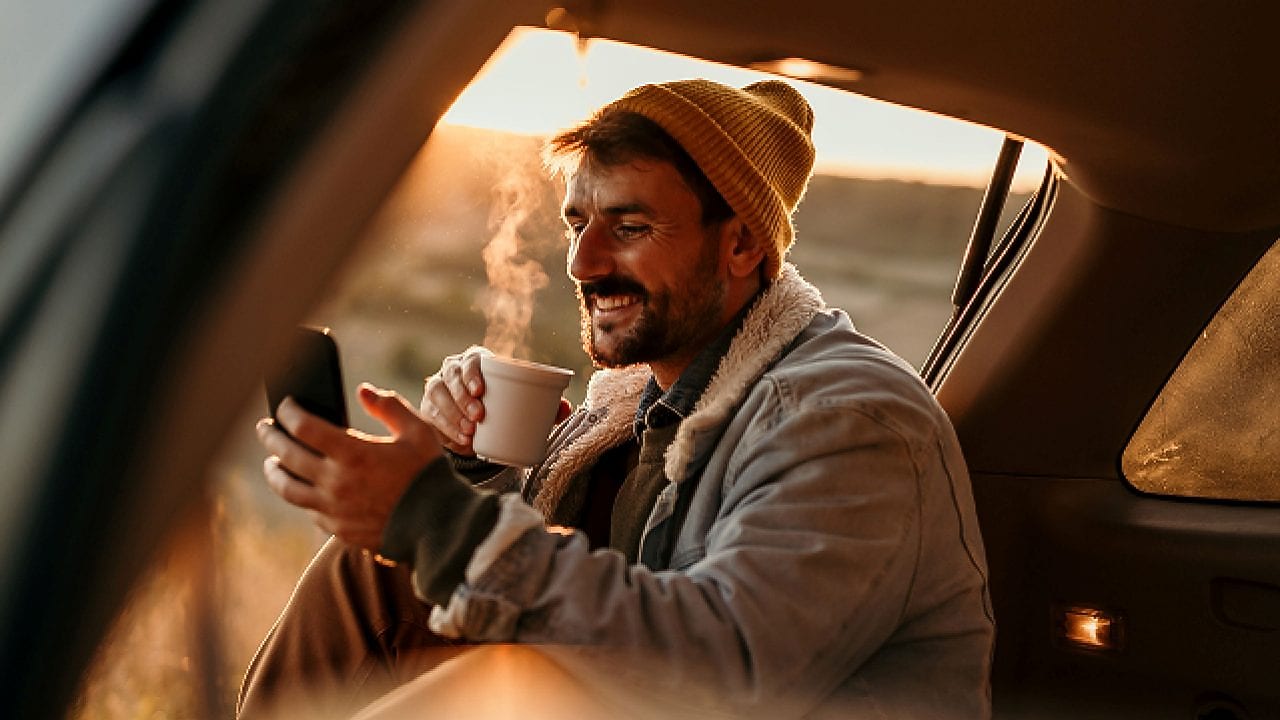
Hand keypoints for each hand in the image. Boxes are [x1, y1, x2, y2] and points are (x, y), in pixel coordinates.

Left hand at [257, 383, 442, 548]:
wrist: (438, 527)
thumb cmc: (428, 475)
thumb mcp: (417, 432)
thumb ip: (390, 407)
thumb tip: (364, 391)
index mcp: (353, 454)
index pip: (304, 427)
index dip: (290, 412)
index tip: (286, 405)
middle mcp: (336, 482)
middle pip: (287, 456)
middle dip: (272, 437)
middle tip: (266, 428)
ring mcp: (333, 509)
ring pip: (288, 489)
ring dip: (275, 472)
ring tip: (272, 462)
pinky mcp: (338, 529)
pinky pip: (310, 510)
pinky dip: (303, 495)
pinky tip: (305, 488)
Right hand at [421, 347, 574, 456]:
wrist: (479, 421)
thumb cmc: (504, 404)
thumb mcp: (523, 403)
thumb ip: (545, 405)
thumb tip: (566, 408)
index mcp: (476, 361)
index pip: (471, 360)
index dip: (472, 373)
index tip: (480, 391)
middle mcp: (453, 370)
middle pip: (452, 377)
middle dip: (462, 396)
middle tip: (478, 416)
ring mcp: (437, 387)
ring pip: (438, 395)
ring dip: (452, 414)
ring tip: (470, 431)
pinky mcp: (428, 407)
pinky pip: (431, 415)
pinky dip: (444, 428)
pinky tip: (458, 439)